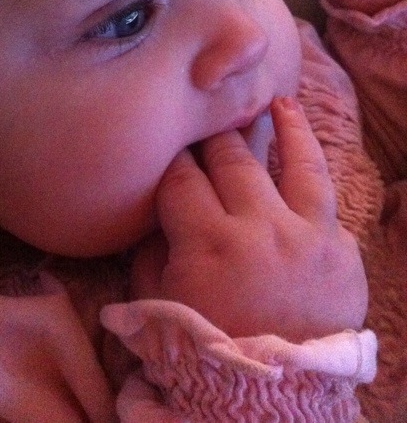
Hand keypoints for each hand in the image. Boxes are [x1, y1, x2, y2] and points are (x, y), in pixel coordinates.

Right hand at [132, 97, 366, 342]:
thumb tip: (157, 205)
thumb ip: (152, 246)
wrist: (271, 400)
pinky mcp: (342, 250)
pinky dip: (312, 163)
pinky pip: (327, 196)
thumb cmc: (205, 349)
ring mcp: (310, 237)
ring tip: (274, 101)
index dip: (171, 156)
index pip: (182, 176)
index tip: (167, 144)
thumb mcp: (158, 301)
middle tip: (208, 118)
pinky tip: (302, 141)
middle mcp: (263, 229)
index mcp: (209, 243)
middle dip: (214, 135)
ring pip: (296, 161)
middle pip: (232, 158)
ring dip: (282, 126)